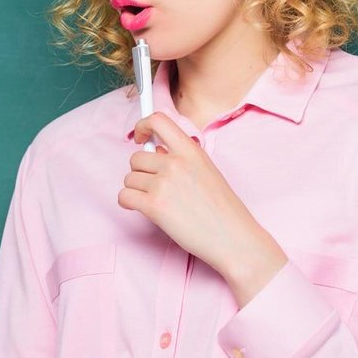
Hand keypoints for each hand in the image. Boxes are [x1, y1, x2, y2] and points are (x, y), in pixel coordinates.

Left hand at [122, 113, 285, 307]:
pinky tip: (141, 208)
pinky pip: (124, 196)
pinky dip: (128, 203)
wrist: (232, 237)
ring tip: (155, 201)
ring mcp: (163, 183)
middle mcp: (175, 163)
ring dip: (136, 189)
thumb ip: (182, 159)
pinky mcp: (154, 206)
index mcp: (191, 151)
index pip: (158, 120)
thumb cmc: (223, 209)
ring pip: (129, 178)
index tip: (141, 136)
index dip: (143, 125)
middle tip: (154, 185)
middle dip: (141, 172)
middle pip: (136, 158)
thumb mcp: (207, 171)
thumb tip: (155, 153)